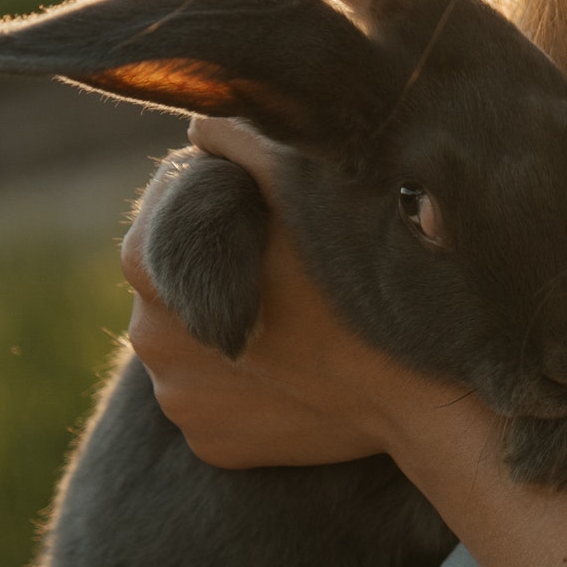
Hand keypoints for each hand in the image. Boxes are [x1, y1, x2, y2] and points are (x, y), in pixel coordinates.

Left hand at [113, 117, 492, 471]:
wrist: (419, 401)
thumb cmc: (363, 282)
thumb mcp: (302, 189)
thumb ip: (240, 140)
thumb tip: (199, 125)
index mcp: (151, 269)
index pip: (163, 217)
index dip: (215, 205)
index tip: (267, 213)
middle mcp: (147, 340)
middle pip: (178, 286)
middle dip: (222, 270)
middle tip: (292, 267)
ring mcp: (177, 400)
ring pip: (196, 345)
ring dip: (232, 328)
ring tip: (299, 321)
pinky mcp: (209, 442)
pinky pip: (219, 399)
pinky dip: (249, 385)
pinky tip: (298, 371)